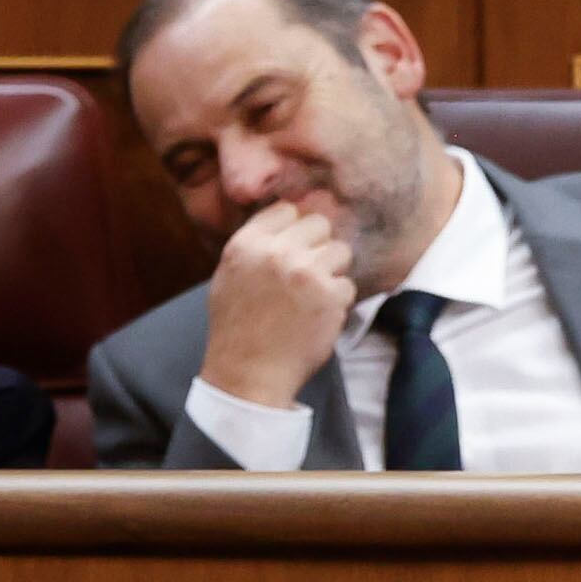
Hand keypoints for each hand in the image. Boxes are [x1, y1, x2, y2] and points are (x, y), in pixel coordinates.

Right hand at [200, 202, 354, 408]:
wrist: (249, 373)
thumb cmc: (238, 327)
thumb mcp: (231, 274)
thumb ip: (258, 245)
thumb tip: (292, 216)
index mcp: (247, 244)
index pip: (286, 209)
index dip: (296, 226)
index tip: (297, 244)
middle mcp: (277, 252)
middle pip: (319, 223)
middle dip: (319, 244)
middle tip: (308, 271)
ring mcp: (307, 273)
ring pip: (341, 251)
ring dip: (333, 272)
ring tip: (313, 295)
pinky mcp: (331, 296)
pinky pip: (348, 284)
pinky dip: (339, 300)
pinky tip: (318, 316)